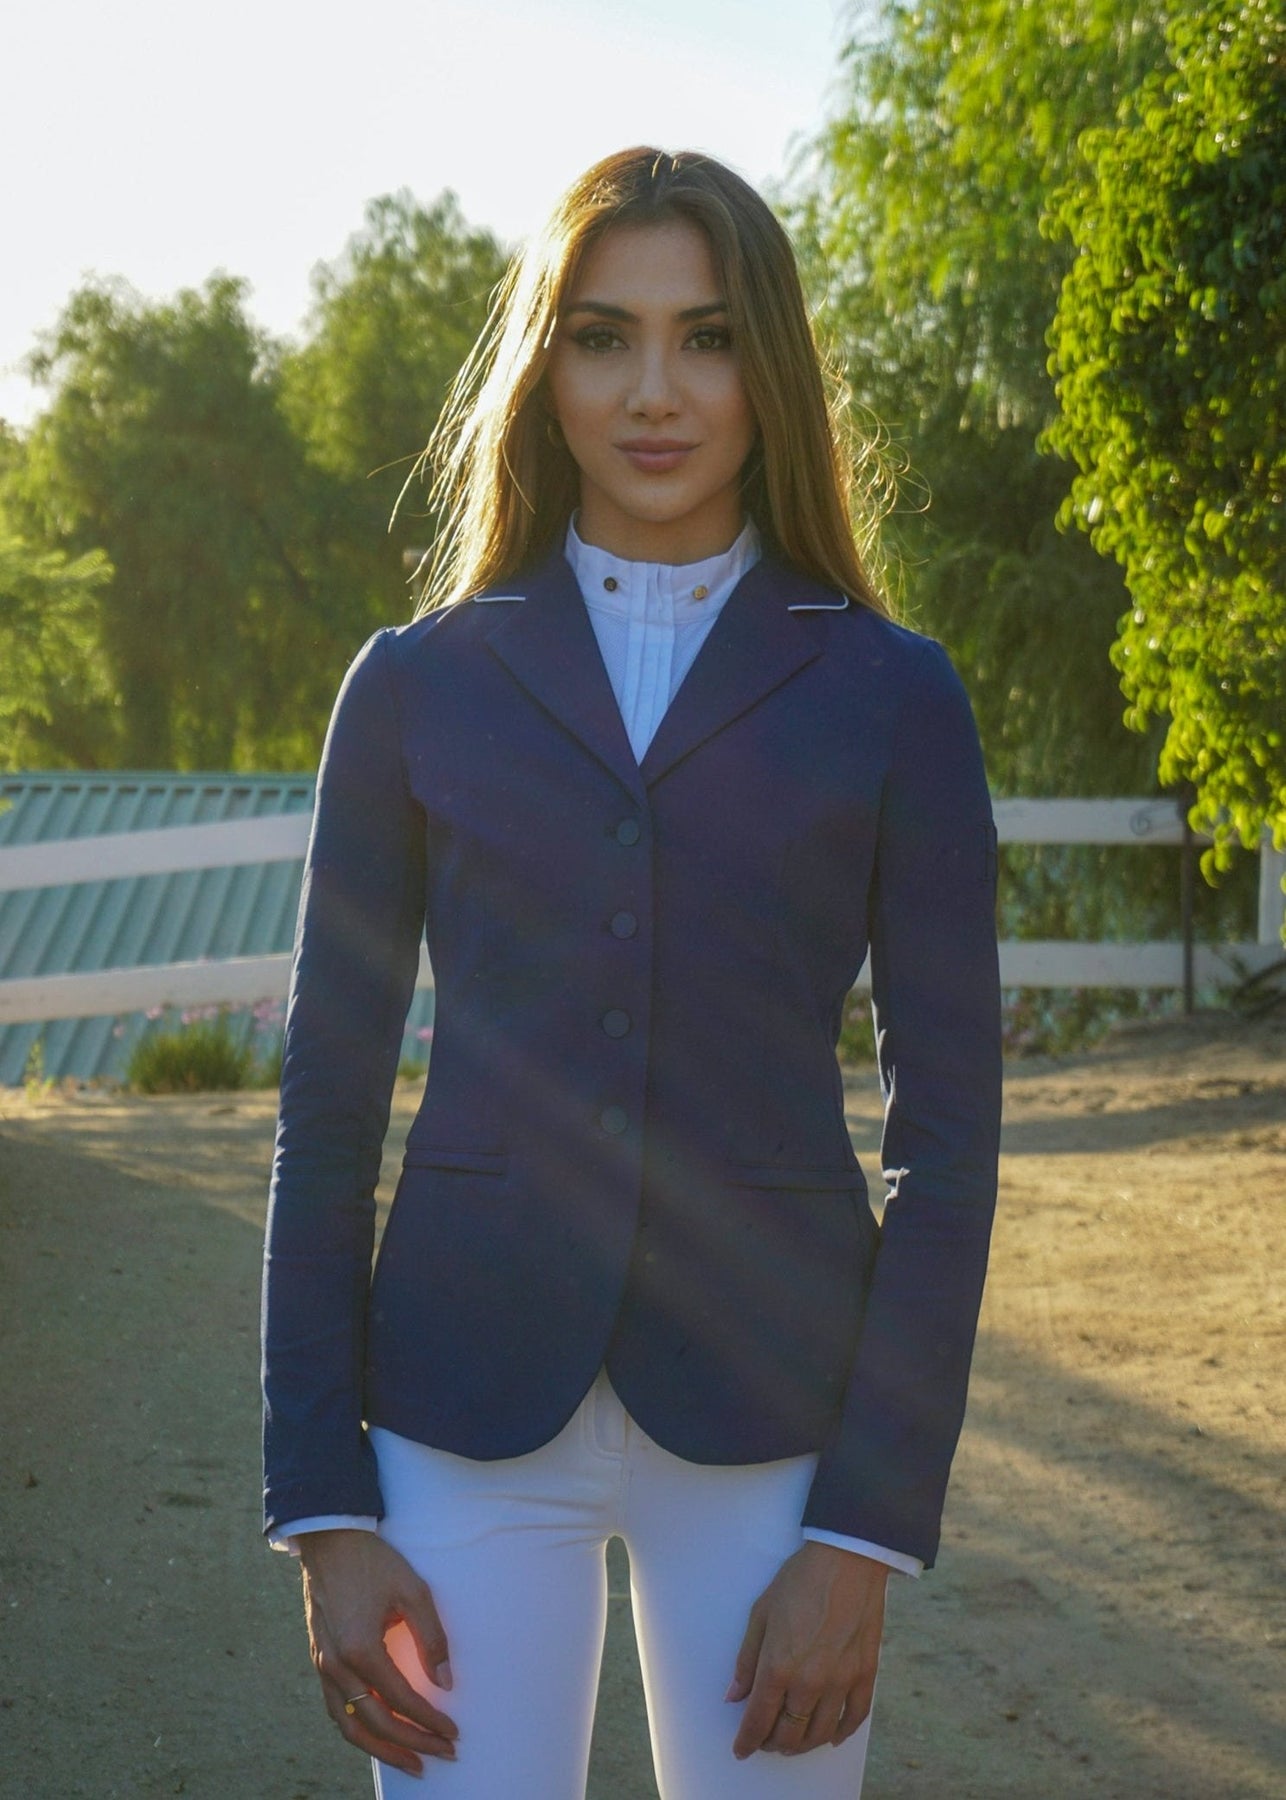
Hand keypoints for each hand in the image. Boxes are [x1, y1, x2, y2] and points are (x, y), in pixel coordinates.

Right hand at [297, 1529, 458, 1776]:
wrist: (330, 1541)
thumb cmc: (375, 1562)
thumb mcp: (413, 1591)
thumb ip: (432, 1638)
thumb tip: (445, 1683)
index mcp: (361, 1650)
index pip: (402, 1701)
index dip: (430, 1721)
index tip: (453, 1733)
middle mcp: (337, 1666)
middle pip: (376, 1723)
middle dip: (413, 1743)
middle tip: (443, 1754)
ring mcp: (323, 1666)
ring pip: (350, 1726)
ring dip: (382, 1749)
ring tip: (411, 1762)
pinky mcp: (319, 1661)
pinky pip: (336, 1709)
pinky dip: (358, 1729)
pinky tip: (379, 1735)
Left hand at [727, 1541, 887, 1759]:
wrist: (847, 1559)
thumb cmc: (799, 1581)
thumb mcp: (761, 1613)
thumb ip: (747, 1660)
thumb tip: (735, 1696)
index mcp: (778, 1666)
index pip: (759, 1719)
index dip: (747, 1740)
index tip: (741, 1749)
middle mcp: (810, 1681)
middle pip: (789, 1733)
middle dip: (773, 1743)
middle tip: (766, 1741)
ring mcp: (841, 1681)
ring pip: (821, 1733)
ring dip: (803, 1744)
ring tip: (793, 1741)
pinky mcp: (865, 1674)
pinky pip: (855, 1718)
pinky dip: (841, 1733)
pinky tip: (832, 1736)